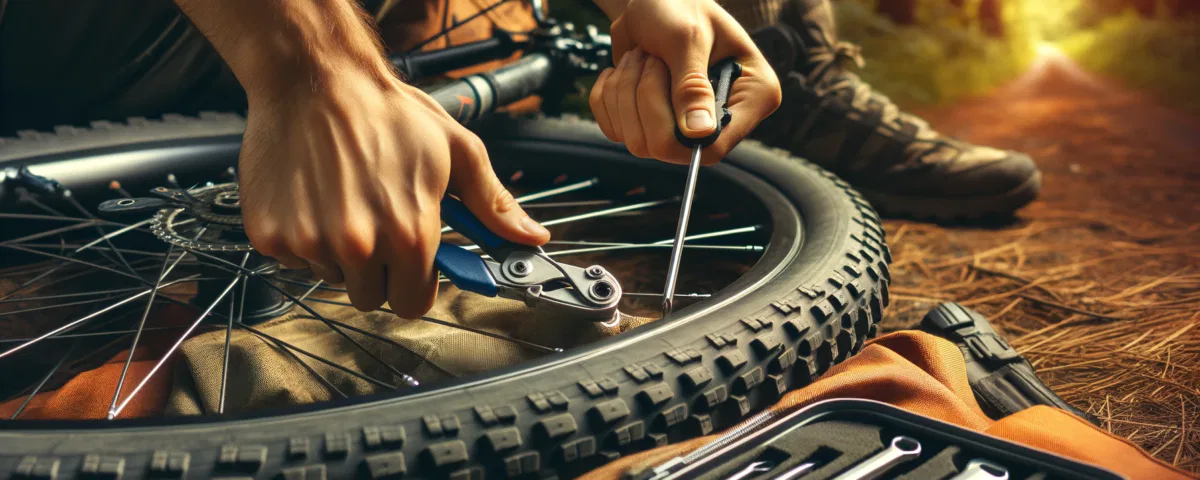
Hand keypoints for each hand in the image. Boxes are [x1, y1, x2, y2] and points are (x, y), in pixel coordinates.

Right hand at [239, 67, 549, 316]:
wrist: (315, 77)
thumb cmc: (386, 112)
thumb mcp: (457, 151)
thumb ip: (494, 204)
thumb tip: (533, 238)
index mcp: (410, 234)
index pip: (413, 304)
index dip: (415, 282)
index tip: (410, 260)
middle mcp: (359, 246)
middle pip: (370, 297)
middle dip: (377, 270)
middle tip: (375, 220)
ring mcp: (310, 243)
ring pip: (331, 278)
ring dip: (339, 253)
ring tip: (343, 200)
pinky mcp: (270, 235)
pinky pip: (293, 260)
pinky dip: (302, 237)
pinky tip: (313, 197)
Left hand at [589, 0, 781, 164]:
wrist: (654, 1)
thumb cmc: (678, 6)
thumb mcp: (687, 37)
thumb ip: (691, 84)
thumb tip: (700, 132)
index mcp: (752, 97)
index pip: (717, 145)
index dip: (681, 132)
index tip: (666, 89)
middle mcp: (720, 120)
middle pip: (668, 148)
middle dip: (646, 99)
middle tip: (651, 57)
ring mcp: (682, 127)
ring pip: (636, 140)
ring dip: (625, 92)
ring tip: (641, 57)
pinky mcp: (648, 124)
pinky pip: (614, 130)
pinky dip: (608, 96)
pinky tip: (625, 70)